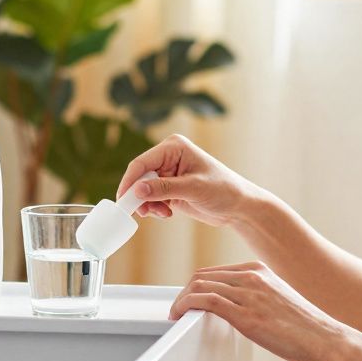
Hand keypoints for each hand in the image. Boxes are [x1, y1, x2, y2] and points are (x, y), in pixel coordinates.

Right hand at [115, 134, 260, 227]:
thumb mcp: (193, 189)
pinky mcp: (169, 188)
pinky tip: (167, 213)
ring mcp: (168, 173)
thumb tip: (137, 190)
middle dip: (139, 196)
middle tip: (144, 212)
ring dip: (147, 204)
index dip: (129, 181)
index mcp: (173, 147)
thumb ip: (164, 189)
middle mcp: (168, 157)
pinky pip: (151, 198)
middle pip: (139, 176)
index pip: (142, 163)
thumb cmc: (223, 190)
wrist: (238, 206)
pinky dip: (154, 208)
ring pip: (142, 189)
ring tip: (162, 213)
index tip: (123, 200)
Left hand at [170, 261, 351, 360]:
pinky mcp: (246, 313)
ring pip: (199, 286)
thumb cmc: (306, 328)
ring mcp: (249, 294)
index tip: (188, 301)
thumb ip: (256, 298)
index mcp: (260, 271)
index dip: (195, 286)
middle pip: (202, 276)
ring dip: (180, 300)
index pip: (214, 272)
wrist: (326, 339)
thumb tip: (236, 310)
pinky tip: (180, 315)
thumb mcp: (278, 301)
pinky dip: (186, 305)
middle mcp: (253, 277)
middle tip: (177, 310)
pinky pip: (206, 301)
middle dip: (184, 293)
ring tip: (175, 315)